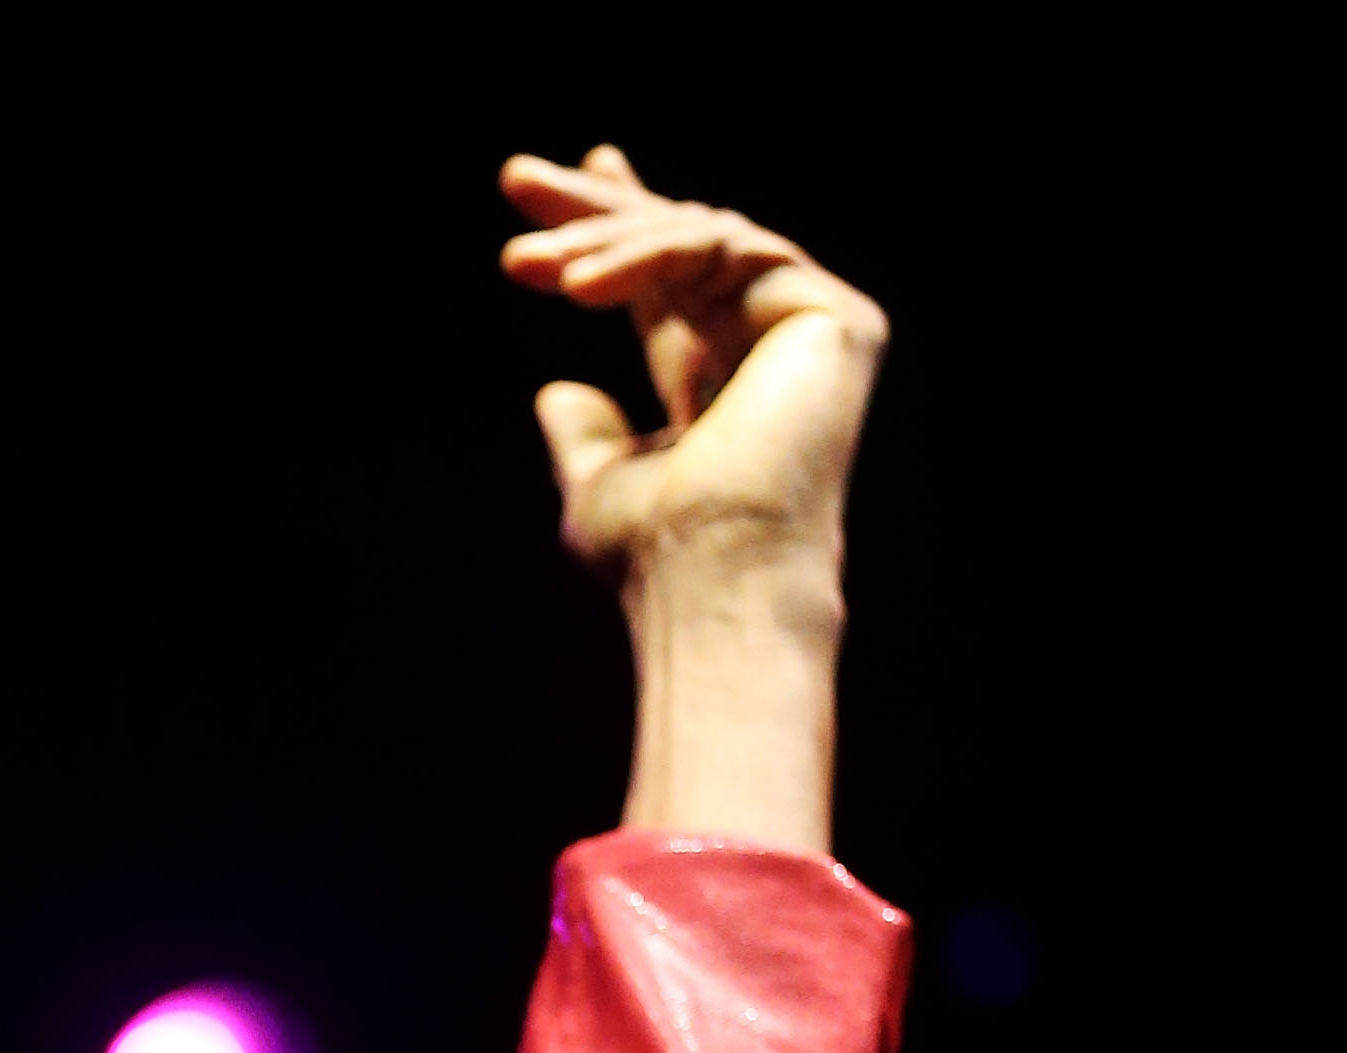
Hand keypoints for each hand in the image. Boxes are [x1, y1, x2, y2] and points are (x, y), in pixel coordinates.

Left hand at [498, 145, 887, 582]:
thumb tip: (558, 392)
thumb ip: (586, 439)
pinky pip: (725, 245)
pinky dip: (647, 256)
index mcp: (721, 379)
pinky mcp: (833, 315)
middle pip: (682, 243)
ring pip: (694, 239)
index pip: (669, 283)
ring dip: (600, 243)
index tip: (538, 190)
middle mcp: (769, 345)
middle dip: (596, 205)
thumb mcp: (599, 487)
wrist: (715, 581)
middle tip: (514, 178)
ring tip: (524, 267)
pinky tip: (578, 288)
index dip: (612, 227)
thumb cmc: (658, 558)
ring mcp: (811, 327)